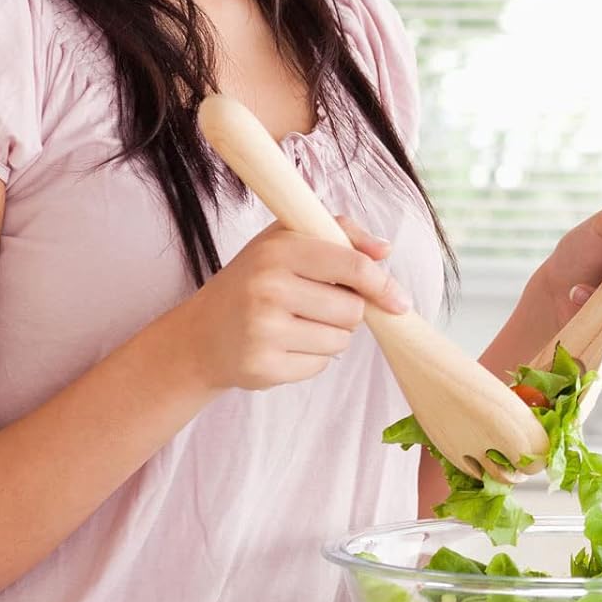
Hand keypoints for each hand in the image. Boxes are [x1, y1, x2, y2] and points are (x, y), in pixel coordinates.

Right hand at [184, 213, 410, 391]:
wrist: (202, 333)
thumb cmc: (254, 280)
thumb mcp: (287, 241)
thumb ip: (341, 234)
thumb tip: (385, 250)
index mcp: (279, 250)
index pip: (352, 267)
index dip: (382, 284)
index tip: (398, 300)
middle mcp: (268, 288)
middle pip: (353, 310)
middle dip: (348, 311)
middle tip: (319, 304)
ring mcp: (263, 330)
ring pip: (340, 341)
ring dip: (332, 335)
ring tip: (299, 324)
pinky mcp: (262, 366)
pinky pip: (319, 366)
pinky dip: (313, 358)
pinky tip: (286, 345)